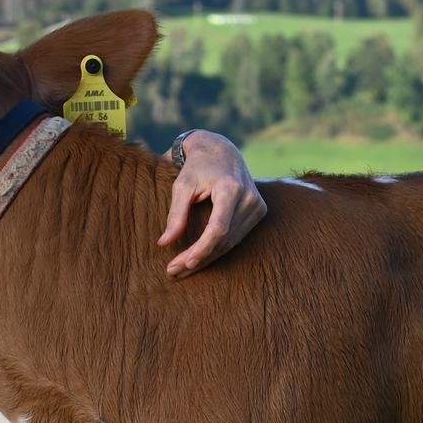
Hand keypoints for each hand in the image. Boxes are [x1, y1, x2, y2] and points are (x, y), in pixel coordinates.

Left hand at [157, 130, 268, 278]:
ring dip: (206, 258)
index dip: (201, 249)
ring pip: (230, 243)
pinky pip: (236, 238)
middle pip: (223, 240)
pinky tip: (199, 259)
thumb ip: (176, 214)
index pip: (218, 229)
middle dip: (198, 258)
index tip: (183, 263)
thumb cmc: (198, 166)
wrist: (222, 150)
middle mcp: (248, 197)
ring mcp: (257, 205)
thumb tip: (164, 243)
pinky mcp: (258, 211)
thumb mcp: (182, 185)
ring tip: (182, 269)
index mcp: (230, 188)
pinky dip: (217, 250)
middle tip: (174, 272)